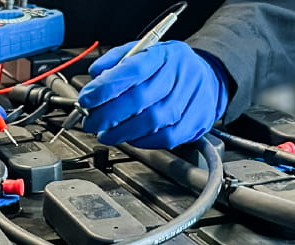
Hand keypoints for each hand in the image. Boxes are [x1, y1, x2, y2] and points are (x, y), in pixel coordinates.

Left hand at [77, 40, 227, 148]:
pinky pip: (166, 138)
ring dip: (122, 132)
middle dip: (108, 115)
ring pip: (152, 121)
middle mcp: (181, 74)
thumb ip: (116, 61)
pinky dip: (142, 141)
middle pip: (140, 99)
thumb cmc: (169, 67)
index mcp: (164, 54)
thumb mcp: (142, 52)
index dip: (105, 88)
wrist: (207, 78)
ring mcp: (193, 99)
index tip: (86, 100)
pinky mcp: (197, 122)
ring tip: (106, 133)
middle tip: (91, 122)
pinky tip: (129, 138)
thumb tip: (95, 77)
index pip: (132, 70)